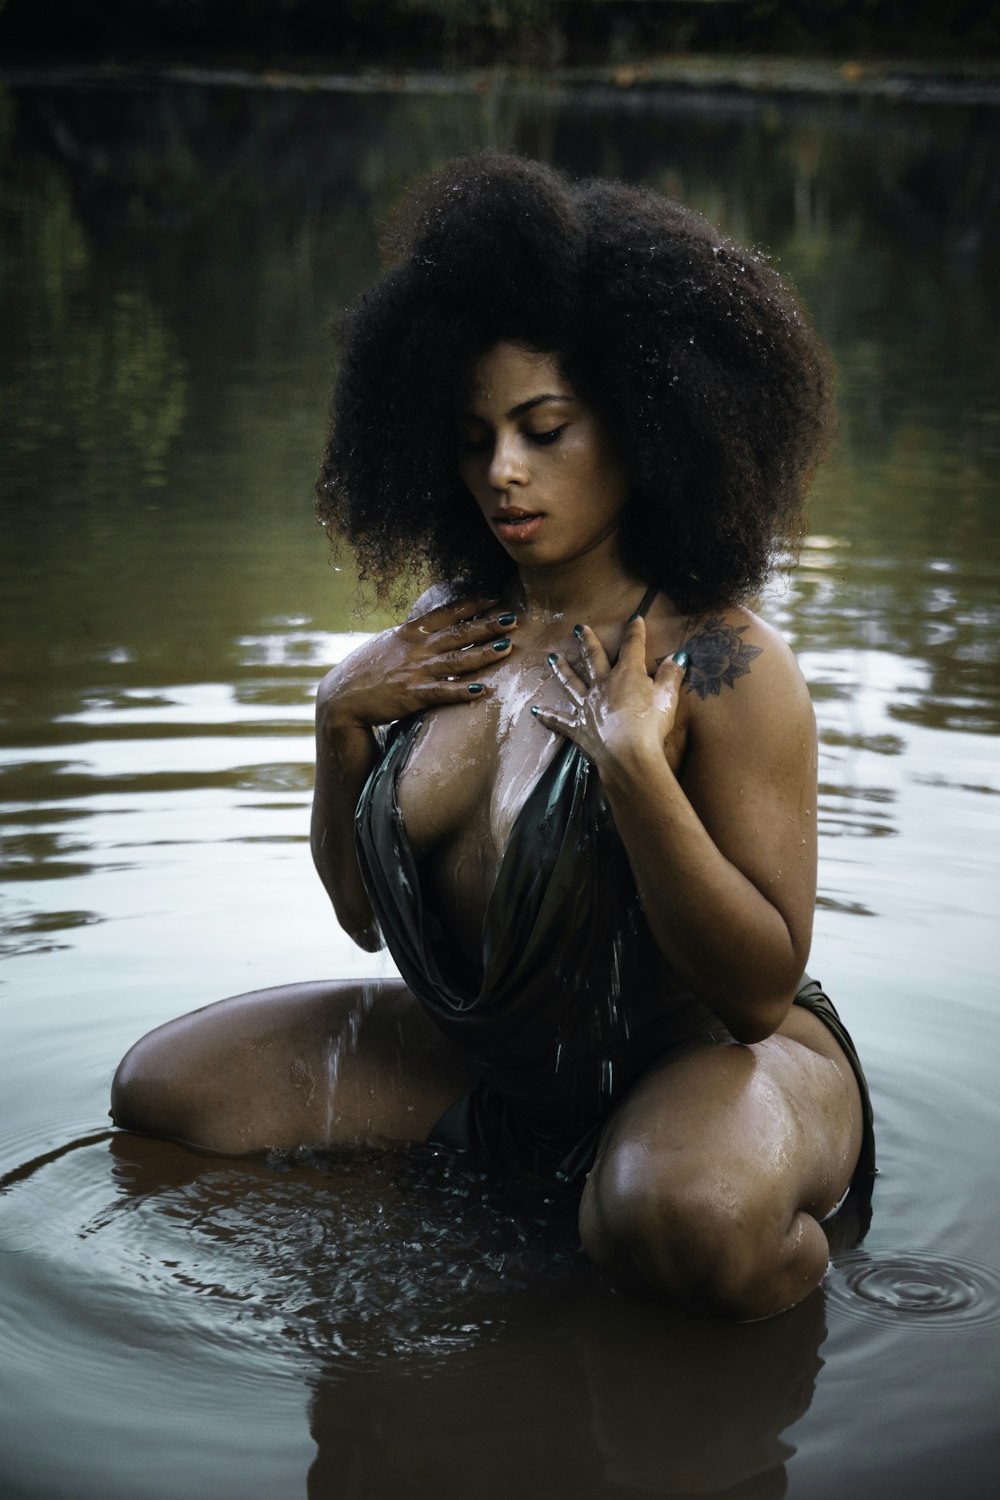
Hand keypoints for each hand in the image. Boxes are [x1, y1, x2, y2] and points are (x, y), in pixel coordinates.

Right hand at [317, 593, 514, 733]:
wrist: (340, 698)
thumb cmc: (364, 671)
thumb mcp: (387, 644)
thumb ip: (412, 636)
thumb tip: (431, 628)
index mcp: (409, 632)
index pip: (445, 613)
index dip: (471, 605)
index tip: (494, 597)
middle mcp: (415, 648)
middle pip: (458, 633)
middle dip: (487, 625)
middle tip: (513, 618)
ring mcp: (414, 671)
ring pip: (456, 660)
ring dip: (483, 653)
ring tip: (507, 647)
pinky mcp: (411, 696)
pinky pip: (441, 692)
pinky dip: (461, 690)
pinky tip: (482, 690)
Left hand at [532, 615, 687, 773]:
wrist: (628, 756)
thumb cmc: (650, 726)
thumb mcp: (668, 697)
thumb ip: (671, 675)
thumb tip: (677, 657)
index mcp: (626, 674)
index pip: (632, 646)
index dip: (634, 631)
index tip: (634, 619)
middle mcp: (602, 685)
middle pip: (593, 658)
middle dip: (587, 641)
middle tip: (577, 628)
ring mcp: (587, 706)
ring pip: (571, 683)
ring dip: (561, 670)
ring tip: (552, 658)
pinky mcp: (579, 728)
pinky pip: (560, 720)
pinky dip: (548, 715)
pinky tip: (536, 710)